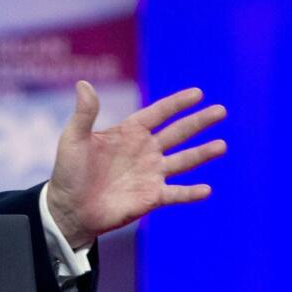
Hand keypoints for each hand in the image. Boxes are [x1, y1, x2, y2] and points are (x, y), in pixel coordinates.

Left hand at [46, 81, 226, 248]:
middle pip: (177, 133)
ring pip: (183, 160)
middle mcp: (144, 151)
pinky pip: (176, 193)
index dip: (177, 103)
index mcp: (128, 133)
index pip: (157, 113)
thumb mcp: (74, 138)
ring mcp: (151, 174)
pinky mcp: (152, 197)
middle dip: (198, 122)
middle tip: (221, 110)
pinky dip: (191, 192)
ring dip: (202, 153)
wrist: (69, 207)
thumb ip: (84, 113)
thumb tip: (83, 84)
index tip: (198, 93)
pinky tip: (206, 189)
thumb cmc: (69, 171)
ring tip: (222, 145)